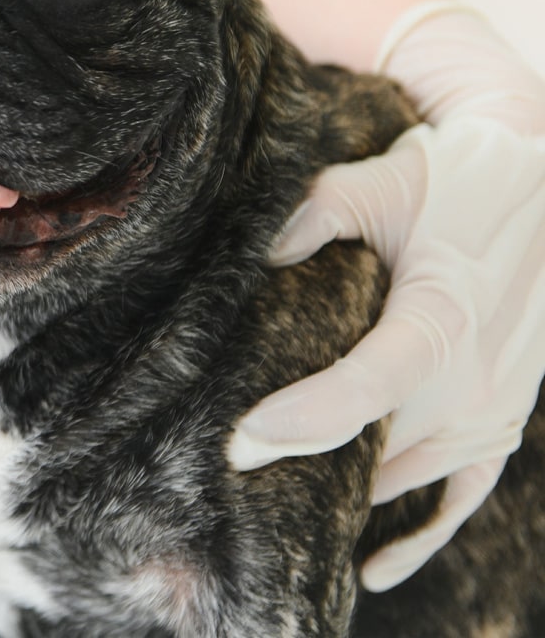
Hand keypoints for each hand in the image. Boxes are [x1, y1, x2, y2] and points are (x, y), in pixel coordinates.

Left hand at [227, 4, 544, 591]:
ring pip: (407, 475)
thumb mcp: (381, 180)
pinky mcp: (505, 422)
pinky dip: (421, 536)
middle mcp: (477, 378)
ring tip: (276, 488)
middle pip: (377, 444)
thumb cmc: (454, 179)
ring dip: (346, 486)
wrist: (538, 182)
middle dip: (303, 457)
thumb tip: (259, 256)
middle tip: (232, 459)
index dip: (303, 420)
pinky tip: (373, 567)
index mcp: (444, 316)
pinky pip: (463, 498)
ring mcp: (496, 409)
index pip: (368, 388)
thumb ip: (315, 213)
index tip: (240, 442)